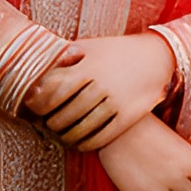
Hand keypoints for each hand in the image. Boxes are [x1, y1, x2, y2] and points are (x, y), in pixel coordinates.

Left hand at [22, 33, 174, 151]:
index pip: (50, 93)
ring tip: (60, 134)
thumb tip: (35, 73)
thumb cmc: (115, 51)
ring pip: (79, 130)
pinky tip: (78, 142)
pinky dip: (84, 144)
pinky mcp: (127, 117)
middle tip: (46, 124)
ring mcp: (114, 102)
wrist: (156, 57)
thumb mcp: (91, 46)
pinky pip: (99, 138)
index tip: (33, 108)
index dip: (37, 105)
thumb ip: (64, 57)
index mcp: (87, 66)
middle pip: (62, 115)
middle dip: (50, 123)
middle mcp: (100, 85)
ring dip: (64, 136)